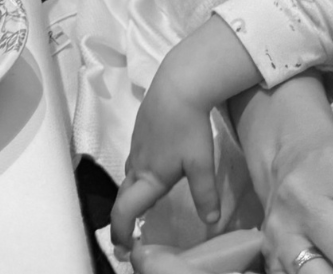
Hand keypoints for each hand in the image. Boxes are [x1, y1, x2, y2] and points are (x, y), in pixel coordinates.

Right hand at [111, 15, 260, 250]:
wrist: (179, 85)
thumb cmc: (189, 127)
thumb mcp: (201, 163)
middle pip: (122, 196)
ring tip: (141, 203)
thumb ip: (205, 194)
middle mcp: (138, 163)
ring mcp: (137, 144)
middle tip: (126, 234)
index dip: (120, 232)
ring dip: (130, 193)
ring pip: (129, 175)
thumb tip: (211, 220)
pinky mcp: (141, 128)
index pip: (125, 211)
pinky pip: (135, 157)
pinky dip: (138, 172)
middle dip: (121, 217)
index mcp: (149, 177)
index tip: (123, 248)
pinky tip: (152, 167)